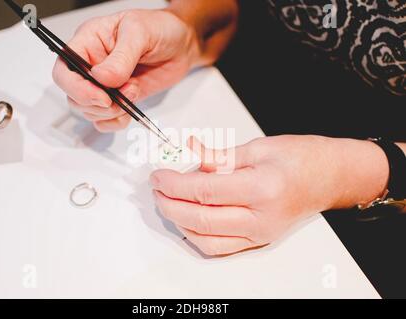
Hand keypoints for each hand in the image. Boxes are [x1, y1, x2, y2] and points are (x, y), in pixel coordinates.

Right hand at [53, 9, 200, 131]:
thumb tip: (102, 77)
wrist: (181, 45)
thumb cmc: (159, 28)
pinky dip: (115, 123)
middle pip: (73, 96)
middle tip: (123, 96)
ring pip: (89, 111)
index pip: (64, 70)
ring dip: (110, 112)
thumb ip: (122, 56)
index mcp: (87, 42)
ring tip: (133, 91)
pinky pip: (105, 121)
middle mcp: (91, 66)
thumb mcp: (139, 32)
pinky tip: (130, 111)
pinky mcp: (118, 99)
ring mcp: (104, 85)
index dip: (76, 87)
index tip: (101, 96)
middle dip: (97, 104)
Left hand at [150, 136, 388, 255]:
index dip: (174, 184)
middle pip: (200, 219)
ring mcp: (260, 233)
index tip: (159, 175)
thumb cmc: (302, 158)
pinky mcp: (259, 239)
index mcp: (261, 188)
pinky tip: (187, 220)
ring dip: (180, 222)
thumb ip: (219, 156)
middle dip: (170, 204)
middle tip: (157, 189)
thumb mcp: (258, 147)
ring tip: (168, 202)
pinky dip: (197, 236)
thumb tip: (190, 154)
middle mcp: (261, 218)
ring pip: (207, 240)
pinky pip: (220, 247)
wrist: (331, 177)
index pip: (203, 192)